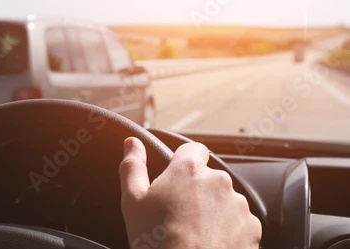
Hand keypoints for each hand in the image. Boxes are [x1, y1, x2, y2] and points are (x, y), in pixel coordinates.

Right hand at [119, 137, 260, 248]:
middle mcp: (218, 181)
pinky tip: (210, 242)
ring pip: (224, 199)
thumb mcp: (132, 201)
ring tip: (194, 232)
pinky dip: (228, 229)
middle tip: (178, 214)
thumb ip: (133, 165)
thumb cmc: (156, 241)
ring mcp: (238, 204)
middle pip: (208, 177)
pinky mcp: (251, 227)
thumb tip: (132, 143)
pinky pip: (239, 221)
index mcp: (189, 170)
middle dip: (196, 190)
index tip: (176, 178)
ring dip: (213, 210)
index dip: (184, 162)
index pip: (193, 150)